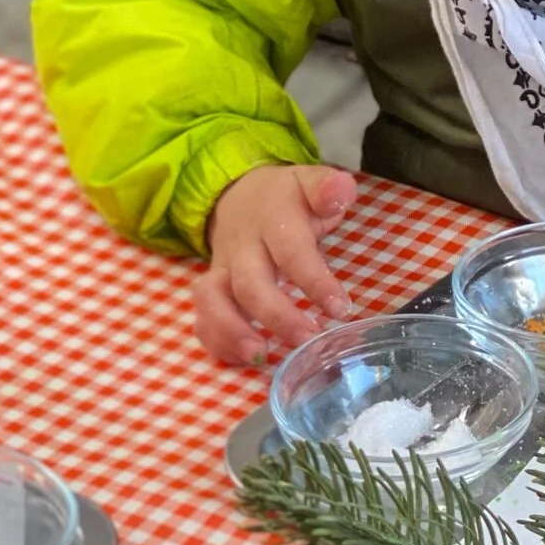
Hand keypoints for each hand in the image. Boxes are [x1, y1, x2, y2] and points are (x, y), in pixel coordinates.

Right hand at [194, 163, 357, 366]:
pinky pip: (203, 319)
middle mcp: (242, 246)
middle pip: (249, 284)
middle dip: (277, 317)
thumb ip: (329, 189)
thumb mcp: (310, 183)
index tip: (340, 309)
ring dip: (233, 333)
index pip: (291, 250)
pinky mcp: (211, 291)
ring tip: (261, 358)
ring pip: (213, 302)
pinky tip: (247, 360)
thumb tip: (340, 192)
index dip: (313, 281)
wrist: (238, 195)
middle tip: (309, 340)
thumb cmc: (287, 199)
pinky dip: (218, 343)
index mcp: (272, 218)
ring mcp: (222, 269)